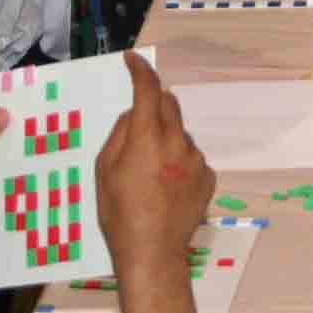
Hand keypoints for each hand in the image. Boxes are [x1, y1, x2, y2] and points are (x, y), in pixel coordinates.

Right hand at [95, 52, 214, 277]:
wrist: (153, 252)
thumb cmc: (119, 213)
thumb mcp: (104, 170)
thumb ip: (121, 134)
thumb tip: (135, 115)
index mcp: (148, 138)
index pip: (148, 90)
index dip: (140, 70)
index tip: (133, 60)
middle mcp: (177, 143)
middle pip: (170, 105)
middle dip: (155, 102)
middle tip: (140, 120)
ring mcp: (197, 161)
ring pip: (181, 133)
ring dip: (167, 137)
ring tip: (151, 170)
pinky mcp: (208, 178)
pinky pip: (192, 157)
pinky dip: (180, 161)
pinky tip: (167, 186)